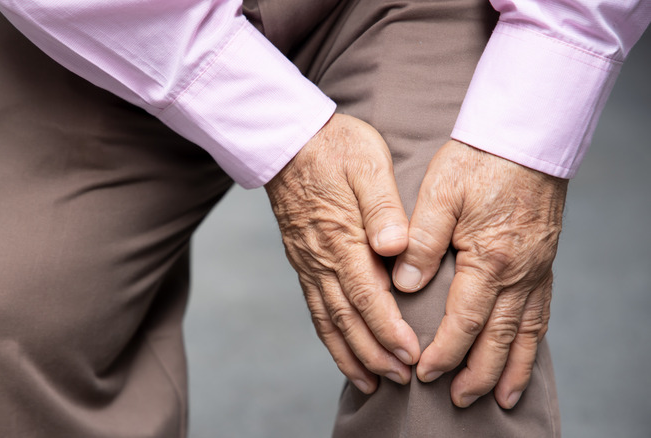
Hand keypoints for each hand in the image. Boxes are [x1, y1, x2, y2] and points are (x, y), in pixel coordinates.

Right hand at [265, 113, 419, 392]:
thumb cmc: (335, 147)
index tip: (411, 355)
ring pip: (328, 320)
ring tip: (374, 383)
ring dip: (352, 354)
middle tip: (402, 379)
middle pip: (347, 318)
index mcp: (341, 236)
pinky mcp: (303, 262)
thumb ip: (383, 207)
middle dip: (375, 353)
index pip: (366, 295)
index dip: (388, 329)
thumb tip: (394, 246)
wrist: (288, 140)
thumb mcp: (367, 163)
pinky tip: (344, 353)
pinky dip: (330, 338)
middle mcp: (321, 258)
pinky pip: (314, 308)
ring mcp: (308, 263)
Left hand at [392, 140, 567, 408]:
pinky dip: (532, 341)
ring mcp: (537, 269)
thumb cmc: (478, 160)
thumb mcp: (440, 193)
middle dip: (477, 373)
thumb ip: (420, 240)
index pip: (464, 322)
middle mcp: (519, 272)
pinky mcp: (544, 261)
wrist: (525, 136)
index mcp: (489, 258)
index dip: (444, 352)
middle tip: (459, 400)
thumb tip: (404, 285)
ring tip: (500, 398)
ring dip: (510, 368)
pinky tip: (523, 353)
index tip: (424, 372)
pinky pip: (542, 312)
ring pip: (526, 332)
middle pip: (498, 338)